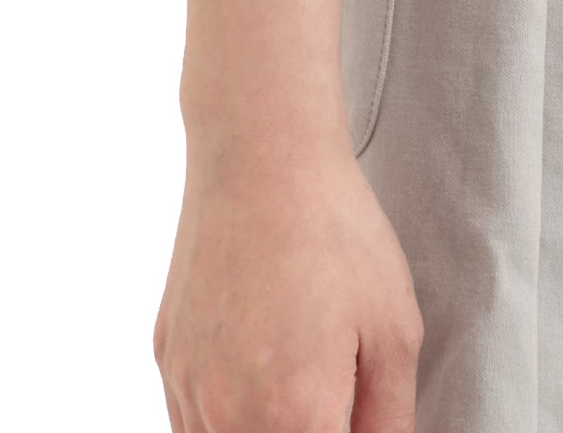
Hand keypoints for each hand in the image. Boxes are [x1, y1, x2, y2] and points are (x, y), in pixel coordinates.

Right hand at [154, 137, 423, 431]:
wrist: (261, 157)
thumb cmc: (335, 232)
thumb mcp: (394, 330)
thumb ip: (388, 421)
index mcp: (292, 420)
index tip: (354, 414)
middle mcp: (227, 418)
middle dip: (308, 429)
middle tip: (336, 394)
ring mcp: (188, 389)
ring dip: (265, 428)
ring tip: (302, 368)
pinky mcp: (168, 358)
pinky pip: (194, 421)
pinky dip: (229, 417)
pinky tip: (265, 370)